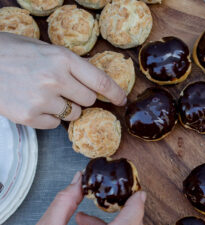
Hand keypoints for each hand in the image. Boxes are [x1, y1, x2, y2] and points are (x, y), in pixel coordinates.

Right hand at [0, 33, 126, 128]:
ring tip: (43, 95)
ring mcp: (42, 100)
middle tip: (66, 91)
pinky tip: (32, 104)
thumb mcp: (43, 49)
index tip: (122, 100)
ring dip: (65, 109)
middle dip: (82, 98)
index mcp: (61, 58)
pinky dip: (48, 118)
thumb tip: (94, 84)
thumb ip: (69, 66)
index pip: (100, 81)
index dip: (115, 93)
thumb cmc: (8, 52)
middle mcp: (55, 79)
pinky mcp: (29, 117)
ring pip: (73, 115)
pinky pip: (54, 125)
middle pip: (89, 101)